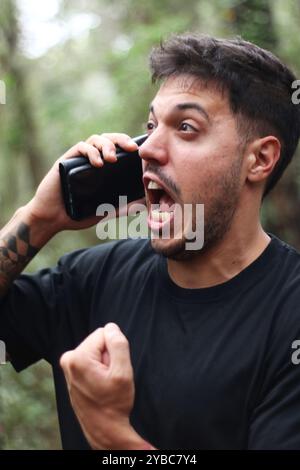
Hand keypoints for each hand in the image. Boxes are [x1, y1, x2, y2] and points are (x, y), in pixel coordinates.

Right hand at [27, 133, 140, 233]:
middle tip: (132, 148)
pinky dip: (91, 152)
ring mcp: (79, 159)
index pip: (118, 148)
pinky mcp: (66, 161)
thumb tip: (145, 204)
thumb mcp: (106, 211)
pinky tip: (98, 163)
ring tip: (112, 159)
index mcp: (103, 168)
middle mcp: (92, 160)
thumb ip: (124, 207)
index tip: (141, 152)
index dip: (129, 145)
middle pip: (109, 139)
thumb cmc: (78, 214)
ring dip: (106, 145)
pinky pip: (80, 147)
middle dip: (121, 139)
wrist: (53, 218)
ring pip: (95, 139)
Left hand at [60, 323, 154, 449]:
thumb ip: (118, 344)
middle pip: (99, 341)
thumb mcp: (123, 372)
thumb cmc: (113, 404)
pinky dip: (98, 369)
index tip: (113, 370)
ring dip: (104, 364)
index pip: (104, 333)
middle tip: (109, 378)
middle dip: (109, 356)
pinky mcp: (71, 371)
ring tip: (104, 382)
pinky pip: (91, 360)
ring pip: (96, 351)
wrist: (104, 428)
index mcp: (78, 357)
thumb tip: (111, 327)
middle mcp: (68, 359)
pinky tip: (99, 384)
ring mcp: (68, 366)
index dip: (114, 350)